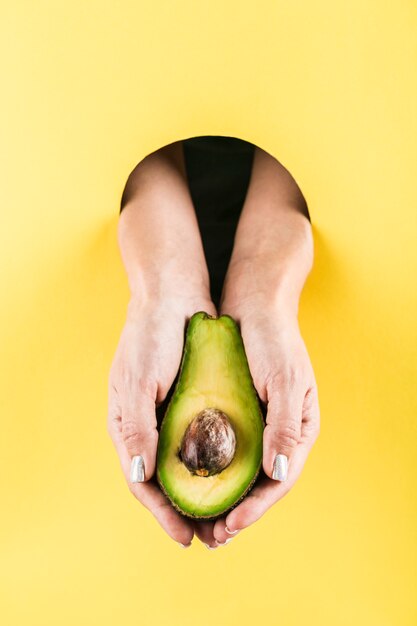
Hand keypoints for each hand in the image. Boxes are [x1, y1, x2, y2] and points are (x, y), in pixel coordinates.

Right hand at [107, 295, 215, 546]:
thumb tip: (143, 476)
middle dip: (186, 513)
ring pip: (183, 467)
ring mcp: (167, 414)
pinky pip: (198, 444)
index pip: (143, 482)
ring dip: (202, 494)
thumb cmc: (152, 334)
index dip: (163, 513)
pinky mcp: (187, 402)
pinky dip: (212, 466)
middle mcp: (145, 425)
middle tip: (213, 537)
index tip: (187, 538)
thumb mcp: (141, 380)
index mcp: (126, 424)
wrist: (173, 293)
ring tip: (226, 517)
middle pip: (164, 482)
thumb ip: (138, 427)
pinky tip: (231, 477)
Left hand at [211, 304, 319, 541]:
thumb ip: (283, 425)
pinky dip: (213, 472)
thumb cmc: (272, 338)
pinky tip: (193, 483)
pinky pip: (227, 452)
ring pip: (242, 473)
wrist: (254, 303)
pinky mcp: (240, 414)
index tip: (230, 527)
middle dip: (237, 513)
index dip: (256, 507)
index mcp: (300, 428)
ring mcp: (260, 424)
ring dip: (223, 499)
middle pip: (261, 484)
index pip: (280, 480)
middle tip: (211, 537)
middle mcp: (281, 432)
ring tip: (200, 523)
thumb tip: (278, 473)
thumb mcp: (282, 379)